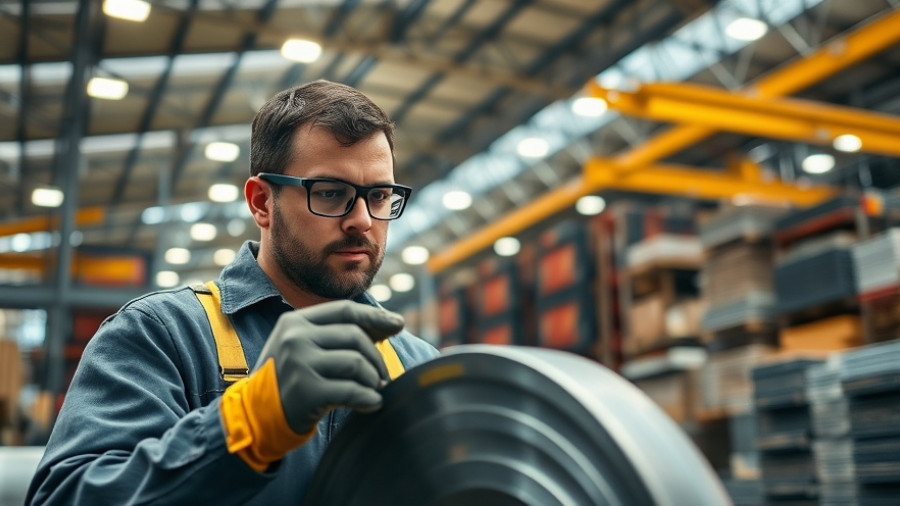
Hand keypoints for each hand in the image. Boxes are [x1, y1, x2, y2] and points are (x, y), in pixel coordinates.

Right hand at [256, 300, 404, 435]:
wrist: (255, 416)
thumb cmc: (289, 380)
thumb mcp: (303, 348)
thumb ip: (337, 335)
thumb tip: (391, 323)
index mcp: (295, 322)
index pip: (345, 310)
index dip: (375, 316)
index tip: (398, 324)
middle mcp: (295, 338)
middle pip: (355, 336)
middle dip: (376, 356)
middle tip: (382, 375)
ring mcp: (299, 364)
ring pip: (356, 362)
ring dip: (373, 379)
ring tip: (373, 389)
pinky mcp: (306, 391)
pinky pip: (351, 390)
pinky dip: (368, 398)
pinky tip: (371, 403)